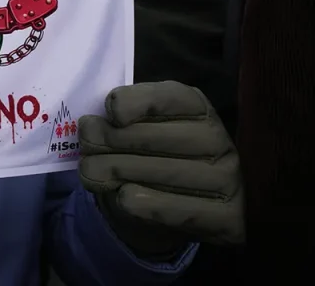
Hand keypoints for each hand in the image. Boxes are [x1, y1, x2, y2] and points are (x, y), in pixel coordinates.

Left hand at [77, 82, 243, 257]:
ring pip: (161, 173)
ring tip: (91, 172)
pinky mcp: (228, 217)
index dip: (137, 102)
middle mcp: (218, 140)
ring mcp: (227, 179)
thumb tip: (90, 128)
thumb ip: (116, 122)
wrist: (173, 206)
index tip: (112, 113)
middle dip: (110, 140)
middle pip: (155, 137)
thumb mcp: (136, 127)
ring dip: (115, 172)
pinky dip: (143, 203)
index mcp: (197, 107)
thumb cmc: (149, 154)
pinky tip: (123, 196)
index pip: (168, 97)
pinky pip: (177, 209)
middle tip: (87, 146)